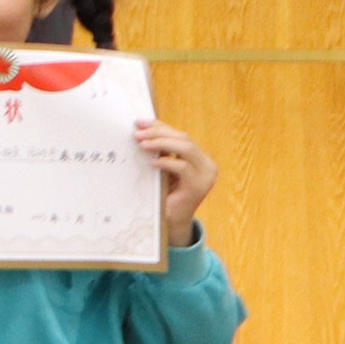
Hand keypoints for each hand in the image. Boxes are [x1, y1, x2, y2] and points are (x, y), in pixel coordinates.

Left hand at [137, 119, 216, 248]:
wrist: (171, 221)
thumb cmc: (165, 194)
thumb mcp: (163, 168)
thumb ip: (161, 152)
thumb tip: (140, 130)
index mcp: (199, 157)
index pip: (181, 135)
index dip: (160, 126)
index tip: (140, 122)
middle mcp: (207, 164)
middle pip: (184, 138)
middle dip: (159, 132)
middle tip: (137, 133)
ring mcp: (206, 175)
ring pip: (186, 148)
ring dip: (161, 143)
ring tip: (142, 144)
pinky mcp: (199, 186)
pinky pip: (182, 167)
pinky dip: (166, 162)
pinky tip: (152, 163)